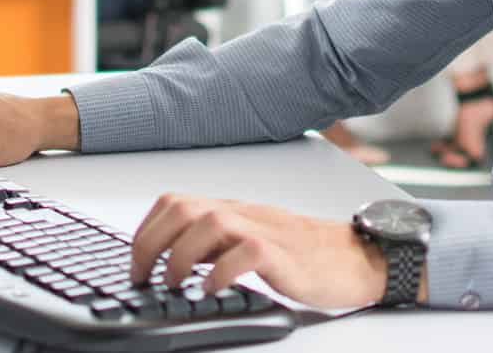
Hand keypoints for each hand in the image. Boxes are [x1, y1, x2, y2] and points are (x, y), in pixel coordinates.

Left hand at [130, 194, 388, 308]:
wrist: (355, 257)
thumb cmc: (306, 255)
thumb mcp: (251, 243)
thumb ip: (216, 246)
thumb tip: (172, 261)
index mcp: (232, 211)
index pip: (174, 203)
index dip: (146, 231)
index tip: (136, 263)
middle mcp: (243, 214)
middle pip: (182, 208)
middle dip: (151, 243)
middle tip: (144, 276)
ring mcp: (264, 230)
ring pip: (208, 221)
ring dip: (180, 255)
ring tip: (175, 283)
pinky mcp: (284, 254)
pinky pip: (246, 251)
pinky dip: (221, 270)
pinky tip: (213, 289)